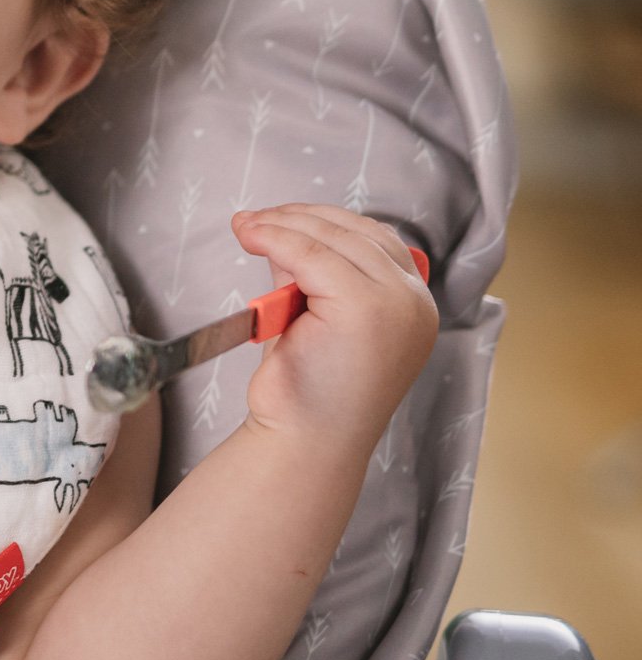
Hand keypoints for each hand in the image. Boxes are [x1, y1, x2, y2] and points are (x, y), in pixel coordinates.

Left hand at [231, 205, 437, 449]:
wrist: (304, 442)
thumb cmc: (306, 389)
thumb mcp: (312, 315)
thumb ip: (309, 272)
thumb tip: (282, 230)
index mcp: (414, 306)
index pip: (374, 241)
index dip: (323, 221)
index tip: (276, 218)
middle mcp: (415, 303)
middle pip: (356, 232)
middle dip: (298, 217)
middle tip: (250, 220)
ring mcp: (397, 304)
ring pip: (333, 239)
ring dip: (283, 224)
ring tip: (245, 226)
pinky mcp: (366, 308)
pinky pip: (313, 254)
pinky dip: (278, 239)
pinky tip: (251, 237)